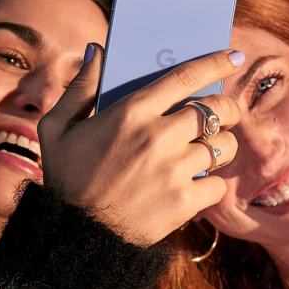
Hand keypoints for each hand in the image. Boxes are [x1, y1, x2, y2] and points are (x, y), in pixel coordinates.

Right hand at [36, 45, 243, 246]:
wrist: (76, 236)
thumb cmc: (65, 178)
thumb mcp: (56, 128)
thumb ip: (79, 87)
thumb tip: (97, 51)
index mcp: (129, 113)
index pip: (185, 77)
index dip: (214, 62)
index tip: (232, 56)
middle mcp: (157, 137)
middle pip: (217, 108)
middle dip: (227, 107)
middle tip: (222, 114)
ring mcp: (174, 170)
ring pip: (224, 146)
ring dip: (221, 146)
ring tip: (207, 152)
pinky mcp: (184, 202)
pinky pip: (218, 184)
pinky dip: (211, 184)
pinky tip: (195, 184)